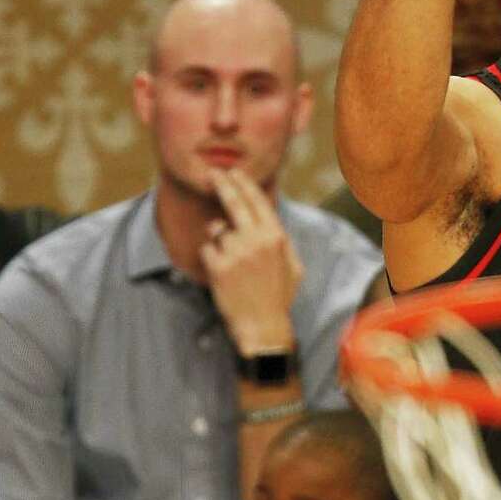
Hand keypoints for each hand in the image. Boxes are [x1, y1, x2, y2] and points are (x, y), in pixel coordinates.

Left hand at [199, 170, 303, 353]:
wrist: (263, 327)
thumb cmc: (279, 297)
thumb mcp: (293, 265)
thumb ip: (281, 240)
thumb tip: (268, 220)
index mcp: (276, 237)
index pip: (257, 201)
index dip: (244, 184)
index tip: (234, 173)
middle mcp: (256, 240)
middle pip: (234, 203)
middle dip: (223, 184)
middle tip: (213, 174)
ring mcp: (236, 253)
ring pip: (217, 230)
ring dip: (219, 239)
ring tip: (230, 260)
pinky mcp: (218, 266)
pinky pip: (207, 249)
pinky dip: (211, 257)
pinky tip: (222, 273)